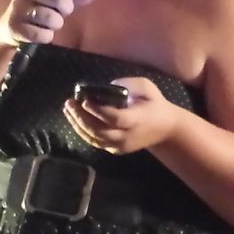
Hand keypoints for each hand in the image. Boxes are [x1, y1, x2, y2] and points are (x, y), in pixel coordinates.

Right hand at [0, 0, 96, 45]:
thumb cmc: (37, 10)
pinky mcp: (14, 27)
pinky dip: (46, 37)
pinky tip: (42, 34)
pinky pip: (40, 34)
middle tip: (61, 13)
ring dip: (56, 24)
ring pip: (50, 17)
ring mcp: (18, 8)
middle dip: (66, 9)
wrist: (9, 28)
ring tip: (51, 24)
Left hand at [63, 77, 179, 153]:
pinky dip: (83, 131)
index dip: (97, 110)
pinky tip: (75, 120)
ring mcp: (120, 146)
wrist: (165, 129)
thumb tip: (107, 87)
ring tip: (68, 110)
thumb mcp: (146, 87)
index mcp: (136, 120)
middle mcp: (127, 136)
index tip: (84, 100)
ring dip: (78, 125)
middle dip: (81, 117)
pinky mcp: (116, 150)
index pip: (114, 118)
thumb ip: (128, 84)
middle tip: (69, 103)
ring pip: (94, 139)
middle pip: (99, 131)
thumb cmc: (155, 104)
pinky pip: (96, 142)